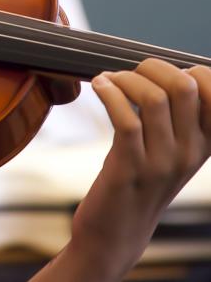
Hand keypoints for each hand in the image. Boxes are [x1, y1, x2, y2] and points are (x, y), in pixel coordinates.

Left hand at [32, 58, 210, 280]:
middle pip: (185, 85)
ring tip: (109, 82)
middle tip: (130, 74)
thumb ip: (178, 116)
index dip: (187, 69)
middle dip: (152, 67)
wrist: (116, 230)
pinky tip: (99, 86)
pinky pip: (124, 118)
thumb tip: (168, 70)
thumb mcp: (170, 149)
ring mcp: (161, 162)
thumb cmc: (138, 179)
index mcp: (205, 143)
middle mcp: (190, 152)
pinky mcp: (129, 168)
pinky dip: (108, 92)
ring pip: (153, 98)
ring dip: (124, 78)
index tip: (160, 75)